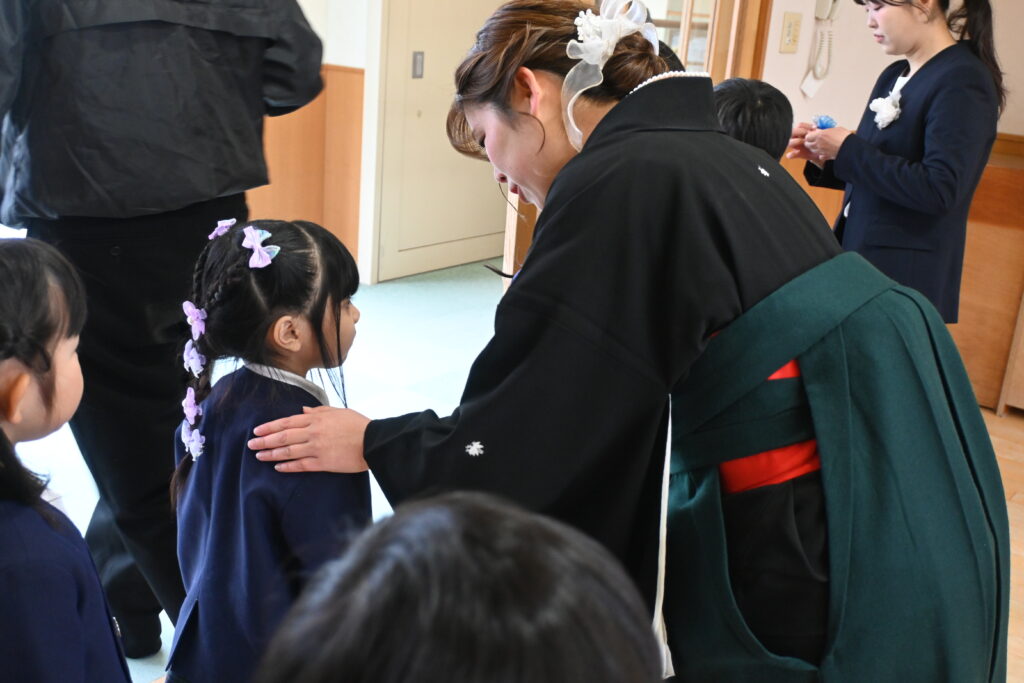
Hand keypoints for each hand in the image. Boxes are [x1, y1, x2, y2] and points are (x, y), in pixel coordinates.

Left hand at [248, 405, 370, 472]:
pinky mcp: (323, 463)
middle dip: (265, 441)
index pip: (286, 422)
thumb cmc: (358, 424)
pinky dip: (287, 466)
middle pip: (283, 436)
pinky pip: (301, 465)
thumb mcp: (338, 411)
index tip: (257, 430)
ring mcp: (317, 448)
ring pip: (288, 451)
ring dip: (272, 454)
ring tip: (259, 456)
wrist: (374, 441)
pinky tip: (277, 467)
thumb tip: (303, 411)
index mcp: (316, 418)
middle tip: (251, 444)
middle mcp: (313, 432)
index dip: (270, 427)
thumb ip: (319, 411)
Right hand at [786, 122, 819, 162]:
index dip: (805, 125)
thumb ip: (818, 129)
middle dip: (799, 131)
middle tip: (807, 133)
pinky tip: (797, 152)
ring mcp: (796, 146)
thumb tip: (816, 124)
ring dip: (795, 141)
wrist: (822, 152)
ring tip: (804, 141)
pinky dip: (792, 154)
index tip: (814, 127)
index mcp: (802, 131)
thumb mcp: (820, 134)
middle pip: (792, 132)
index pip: (799, 125)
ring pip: (790, 142)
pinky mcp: (796, 154)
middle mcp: (797, 138)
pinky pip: (790, 155)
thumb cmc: (820, 142)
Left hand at [803, 127, 852, 162]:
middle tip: (814, 140)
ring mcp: (822, 151)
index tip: (812, 134)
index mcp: (820, 135)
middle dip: (810, 142)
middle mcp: (819, 144)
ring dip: (814, 148)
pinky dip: (821, 154)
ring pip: (813, 150)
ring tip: (820, 145)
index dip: (809, 136)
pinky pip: (820, 156)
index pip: (807, 137)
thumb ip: (826, 130)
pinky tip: (825, 151)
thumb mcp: (834, 129)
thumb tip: (822, 130)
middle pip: (808, 144)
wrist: (851, 147)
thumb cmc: (844, 136)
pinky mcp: (826, 157)